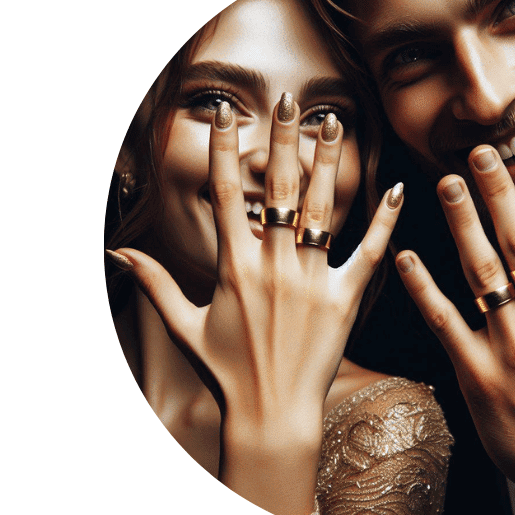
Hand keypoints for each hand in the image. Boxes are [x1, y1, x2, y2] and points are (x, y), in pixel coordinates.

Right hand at [113, 97, 401, 514]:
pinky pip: (367, 252)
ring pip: (320, 209)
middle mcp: (272, 266)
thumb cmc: (227, 372)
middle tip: (291, 99)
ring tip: (335, 122)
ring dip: (328, 163)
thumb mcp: (183, 327)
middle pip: (276, 189)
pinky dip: (383, 220)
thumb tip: (117, 253)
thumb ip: (154, 284)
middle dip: (282, 140)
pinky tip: (397, 186)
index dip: (223, 150)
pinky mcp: (345, 299)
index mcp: (232, 267)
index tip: (227, 113)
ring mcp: (311, 280)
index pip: (223, 194)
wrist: (272, 415)